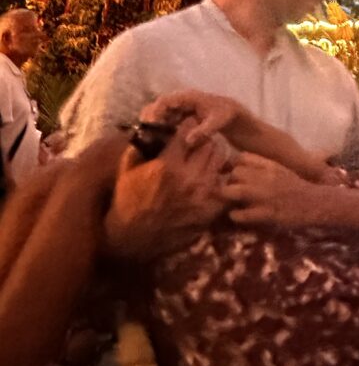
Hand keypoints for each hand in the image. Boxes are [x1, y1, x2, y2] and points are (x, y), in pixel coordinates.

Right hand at [103, 119, 228, 259]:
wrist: (133, 240)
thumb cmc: (128, 201)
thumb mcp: (127, 170)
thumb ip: (140, 145)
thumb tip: (150, 126)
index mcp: (168, 166)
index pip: (188, 131)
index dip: (187, 125)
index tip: (186, 125)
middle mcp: (189, 178)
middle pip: (209, 143)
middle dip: (202, 138)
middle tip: (197, 141)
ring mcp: (202, 195)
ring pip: (221, 159)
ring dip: (213, 155)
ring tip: (205, 157)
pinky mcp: (210, 210)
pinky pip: (224, 184)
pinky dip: (219, 178)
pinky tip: (209, 178)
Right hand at [140, 90, 248, 149]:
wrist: (234, 115)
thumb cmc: (227, 115)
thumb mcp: (218, 122)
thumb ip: (204, 130)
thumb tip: (188, 140)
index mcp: (188, 97)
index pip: (165, 101)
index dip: (155, 112)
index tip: (150, 127)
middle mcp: (182, 100)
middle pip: (159, 107)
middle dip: (151, 120)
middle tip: (146, 137)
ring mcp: (181, 108)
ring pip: (162, 115)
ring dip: (156, 126)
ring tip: (150, 142)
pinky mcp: (182, 116)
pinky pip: (168, 121)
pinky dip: (163, 130)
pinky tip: (161, 143)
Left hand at [223, 152, 310, 226]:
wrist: (316, 204)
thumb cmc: (297, 187)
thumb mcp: (280, 170)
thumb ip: (262, 166)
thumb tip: (239, 166)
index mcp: (270, 165)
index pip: (242, 157)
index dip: (234, 166)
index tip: (234, 174)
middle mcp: (266, 177)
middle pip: (235, 173)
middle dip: (229, 182)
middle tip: (232, 191)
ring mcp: (266, 195)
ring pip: (234, 191)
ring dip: (228, 198)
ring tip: (231, 203)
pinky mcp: (267, 213)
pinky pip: (241, 214)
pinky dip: (235, 215)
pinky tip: (238, 216)